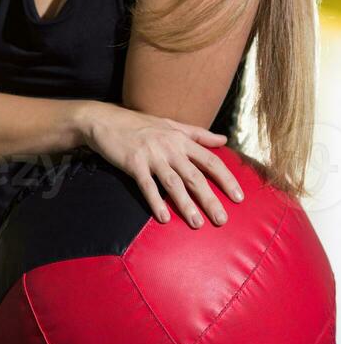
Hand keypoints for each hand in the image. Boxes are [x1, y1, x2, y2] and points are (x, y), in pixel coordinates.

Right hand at [79, 102, 244, 227]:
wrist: (105, 120)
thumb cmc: (139, 124)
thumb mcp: (171, 124)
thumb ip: (198, 134)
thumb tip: (224, 140)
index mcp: (181, 139)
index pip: (210, 160)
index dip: (226, 179)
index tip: (239, 197)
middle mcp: (169, 147)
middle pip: (195, 176)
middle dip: (210, 199)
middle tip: (222, 220)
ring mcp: (151, 155)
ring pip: (173, 183)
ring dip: (186, 204)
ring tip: (196, 224)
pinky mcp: (133, 163)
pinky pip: (147, 186)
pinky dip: (155, 202)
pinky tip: (163, 218)